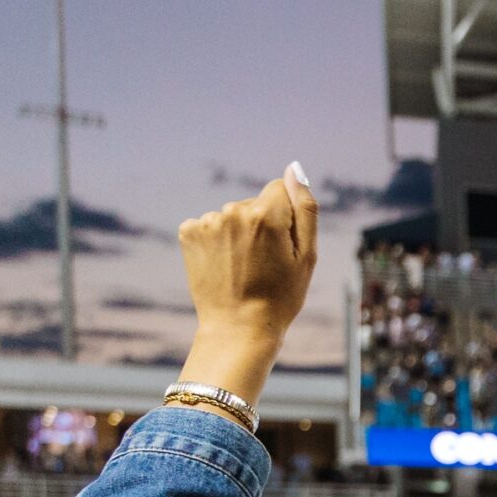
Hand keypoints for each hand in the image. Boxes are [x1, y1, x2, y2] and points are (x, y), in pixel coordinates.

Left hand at [176, 164, 317, 407]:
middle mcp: (233, 211)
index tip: (282, 247)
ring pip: (231, 215)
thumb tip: (295, 168)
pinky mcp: (188, 232)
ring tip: (242, 268)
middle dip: (261, 224)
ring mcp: (207, 221)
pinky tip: (222, 265)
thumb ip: (305, 207)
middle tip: (263, 264)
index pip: (279, 190)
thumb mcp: (307, 256)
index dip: (285, 218)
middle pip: (254, 203)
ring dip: (237, 234)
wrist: (238, 328)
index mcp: (266, 214)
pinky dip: (216, 241)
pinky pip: (209, 225)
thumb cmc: (280, 296)